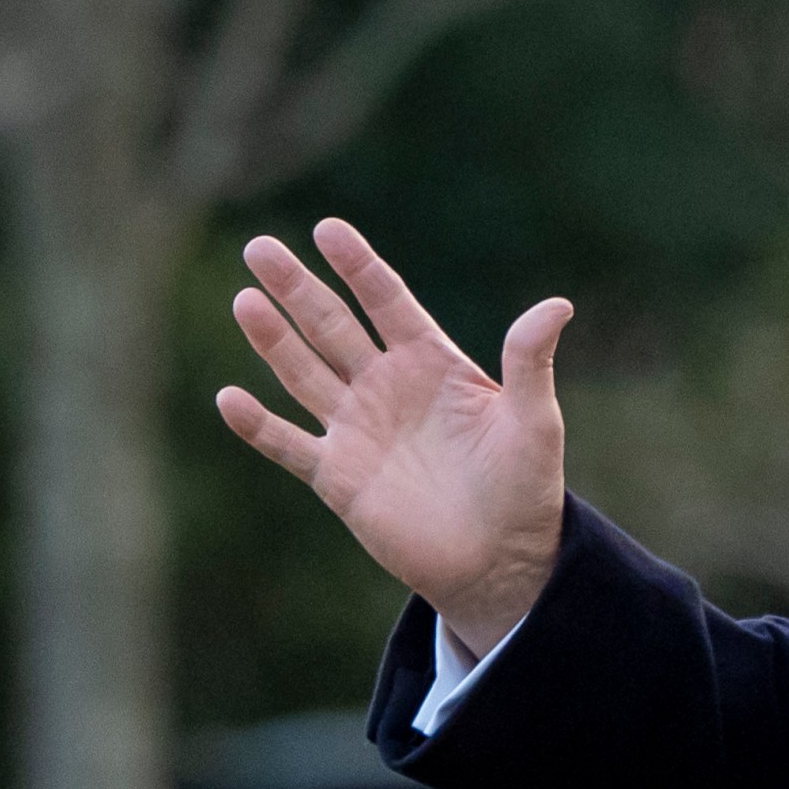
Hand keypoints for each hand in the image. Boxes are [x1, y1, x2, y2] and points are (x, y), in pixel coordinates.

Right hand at [217, 217, 571, 653]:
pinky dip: (258, 424)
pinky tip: (228, 398)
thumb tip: (559, 304)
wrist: (500, 558)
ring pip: (303, 373)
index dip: (358, 266)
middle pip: (332, 326)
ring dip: (273, 340)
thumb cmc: (525, 485)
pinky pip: (288, 445)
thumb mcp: (533, 419)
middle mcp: (387, 387)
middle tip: (259, 248)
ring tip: (245, 300)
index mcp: (432, 363)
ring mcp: (358, 429)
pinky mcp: (338, 476)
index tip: (327, 229)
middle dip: (297, 288)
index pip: (387, 301)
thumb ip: (531, 361)